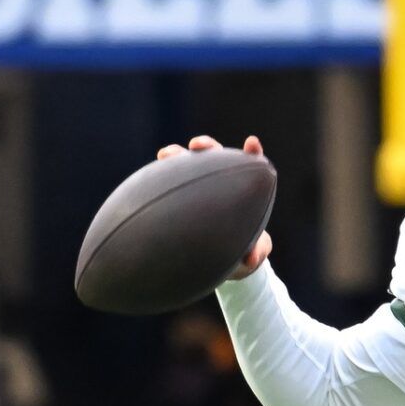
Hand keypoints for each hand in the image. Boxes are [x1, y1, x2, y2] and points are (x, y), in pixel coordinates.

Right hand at [155, 134, 274, 279]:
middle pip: (214, 156)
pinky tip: (148, 179)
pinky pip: (168, 184)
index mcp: (242, 191)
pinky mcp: (179, 196)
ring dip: (177, 155)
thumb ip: (257, 252)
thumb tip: (250, 258)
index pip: (249, 165)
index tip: (251, 143)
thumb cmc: (241, 253)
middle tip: (197, 146)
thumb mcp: (252, 255)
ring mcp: (198, 188)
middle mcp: (219, 183)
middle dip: (206, 146)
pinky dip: (160, 178)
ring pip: (187, 165)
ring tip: (166, 154)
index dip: (251, 153)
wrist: (220, 262)